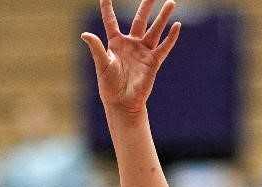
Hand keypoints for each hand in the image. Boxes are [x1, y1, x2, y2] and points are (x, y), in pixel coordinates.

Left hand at [82, 0, 180, 114]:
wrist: (122, 102)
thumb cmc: (109, 85)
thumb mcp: (102, 64)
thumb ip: (96, 48)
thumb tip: (84, 34)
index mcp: (115, 43)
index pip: (111, 21)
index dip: (107, 8)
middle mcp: (131, 44)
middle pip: (140, 19)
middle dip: (147, 6)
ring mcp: (143, 51)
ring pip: (155, 30)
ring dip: (163, 17)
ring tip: (171, 2)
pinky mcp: (153, 61)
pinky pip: (164, 47)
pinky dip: (171, 37)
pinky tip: (177, 26)